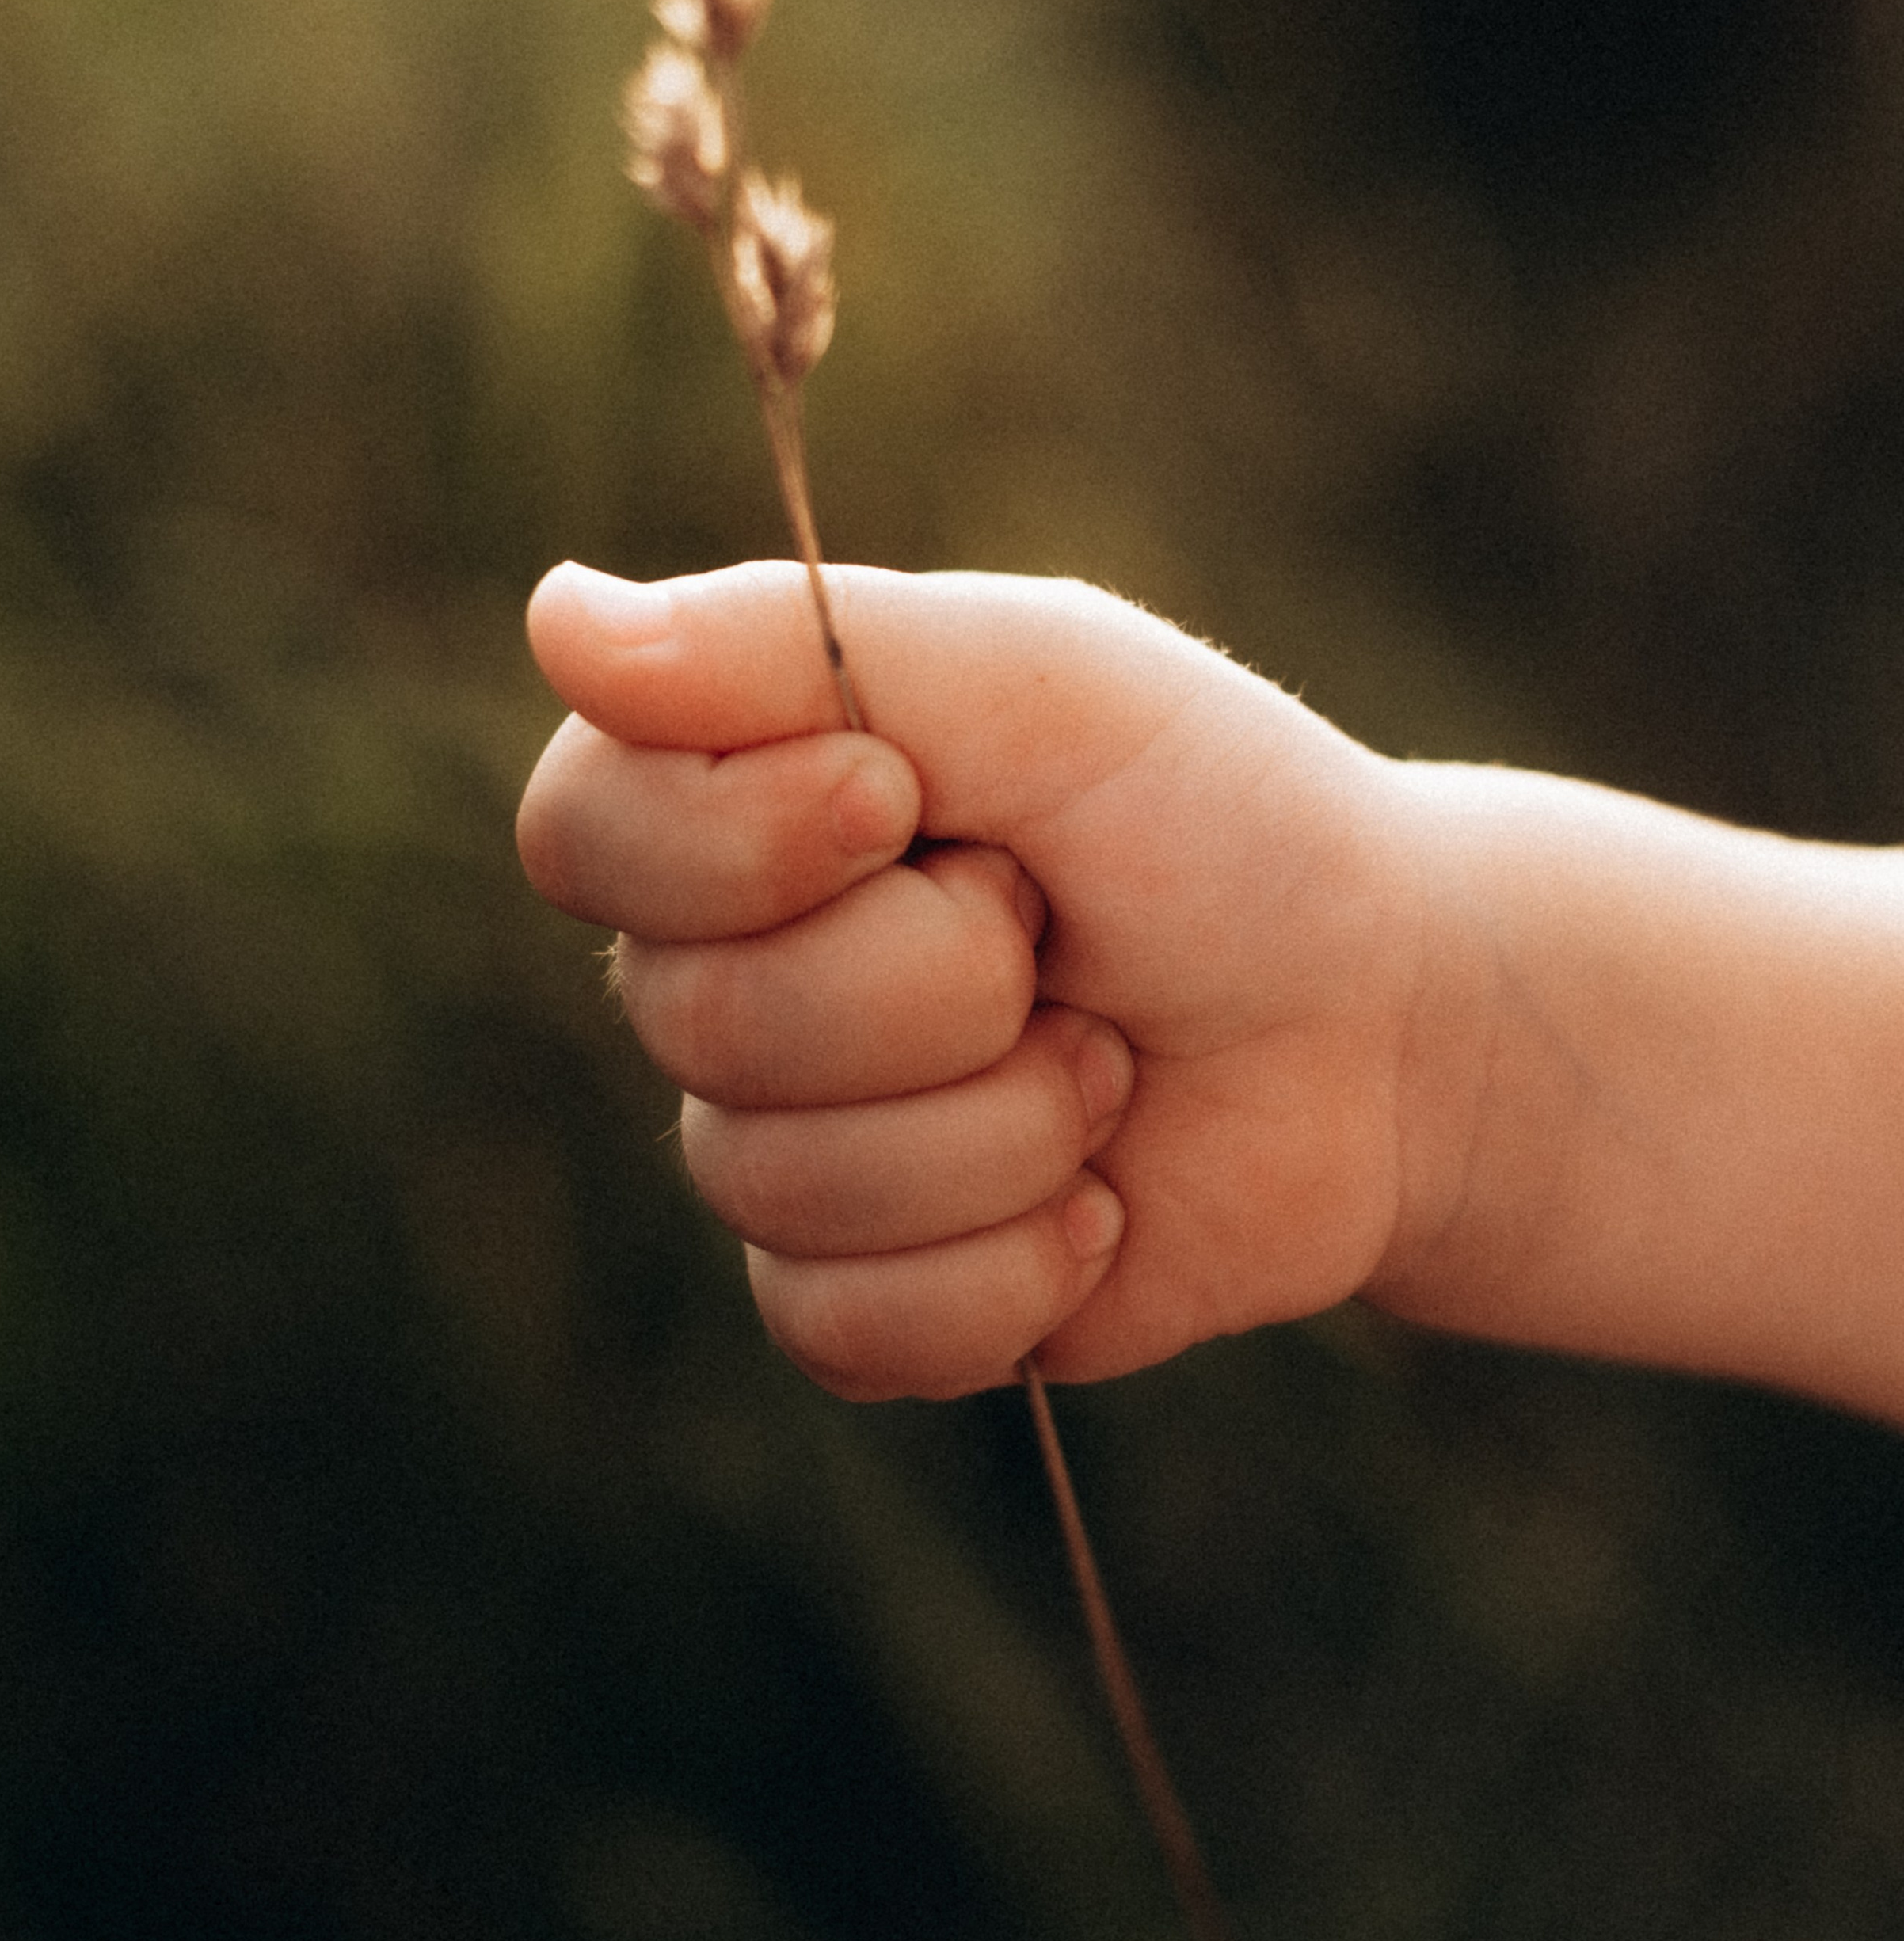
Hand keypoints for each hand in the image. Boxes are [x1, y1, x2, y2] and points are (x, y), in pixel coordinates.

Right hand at [518, 561, 1438, 1399]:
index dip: (738, 839)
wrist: (1388, 1023)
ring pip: (778, 1183)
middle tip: (1058, 929)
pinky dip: (1012, 1269)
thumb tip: (553, 614)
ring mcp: (788, 1148)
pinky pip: (843, 1326)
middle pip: (700, 1021)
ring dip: (1007, 1120)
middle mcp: (726, 976)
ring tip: (1105, 1056)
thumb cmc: (1215, 814)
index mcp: (737, 799)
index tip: (903, 799)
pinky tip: (1100, 1204)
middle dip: (940, 979)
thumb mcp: (1034, 675)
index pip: (584, 831)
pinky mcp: (869, 1299)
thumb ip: (792, 640)